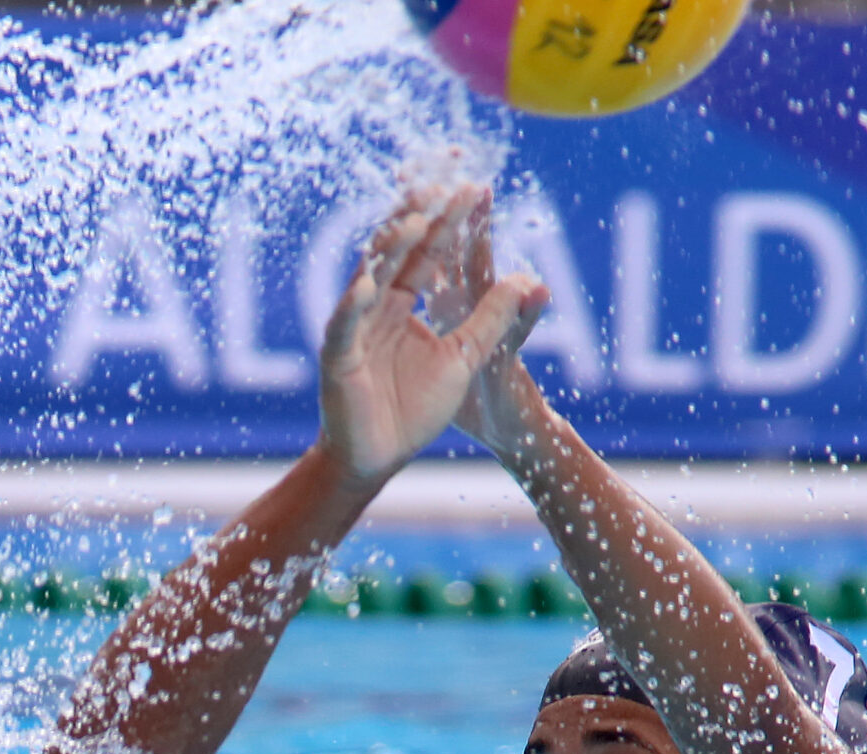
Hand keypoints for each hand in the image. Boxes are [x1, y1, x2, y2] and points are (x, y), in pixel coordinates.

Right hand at [317, 185, 547, 489]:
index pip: (430, 253)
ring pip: (370, 279)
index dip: (451, 222)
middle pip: (398, 253)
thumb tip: (528, 279)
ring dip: (390, 250)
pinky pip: (344, 325)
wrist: (379, 456)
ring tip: (414, 222)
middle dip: (418, 218)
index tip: (474, 186)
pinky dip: (353, 305)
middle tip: (440, 183)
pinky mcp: (338, 356)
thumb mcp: (464, 358)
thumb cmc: (414, 409)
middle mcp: (377, 306)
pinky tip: (366, 284)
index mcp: (405, 303)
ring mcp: (355, 327)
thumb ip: (490, 320)